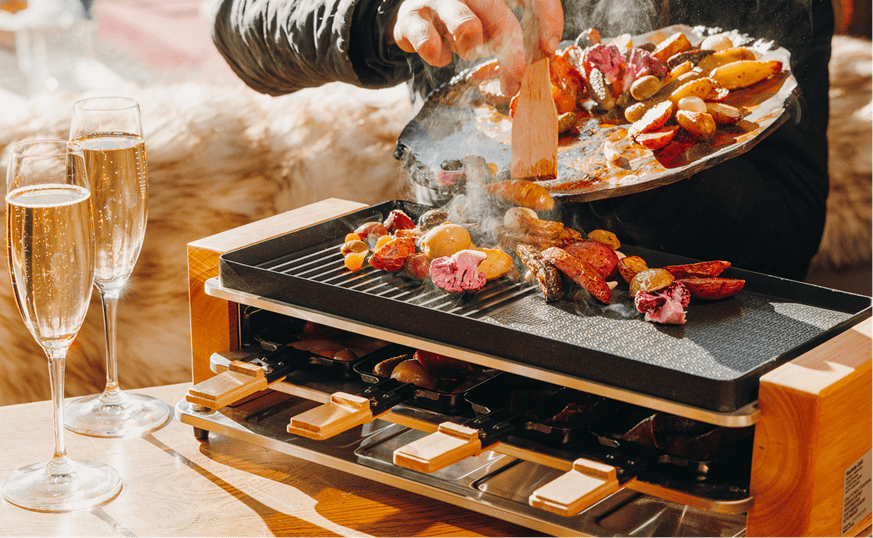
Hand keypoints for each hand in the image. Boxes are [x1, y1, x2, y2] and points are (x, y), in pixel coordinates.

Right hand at [389, 0, 562, 95]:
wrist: (411, 14)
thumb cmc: (460, 17)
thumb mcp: (490, 18)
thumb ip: (513, 30)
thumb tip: (544, 53)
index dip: (547, 18)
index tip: (548, 49)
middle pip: (502, 20)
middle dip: (512, 60)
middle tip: (513, 84)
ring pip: (467, 27)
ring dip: (470, 50)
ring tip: (465, 52)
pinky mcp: (412, 15)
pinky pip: (430, 43)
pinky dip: (438, 58)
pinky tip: (439, 57)